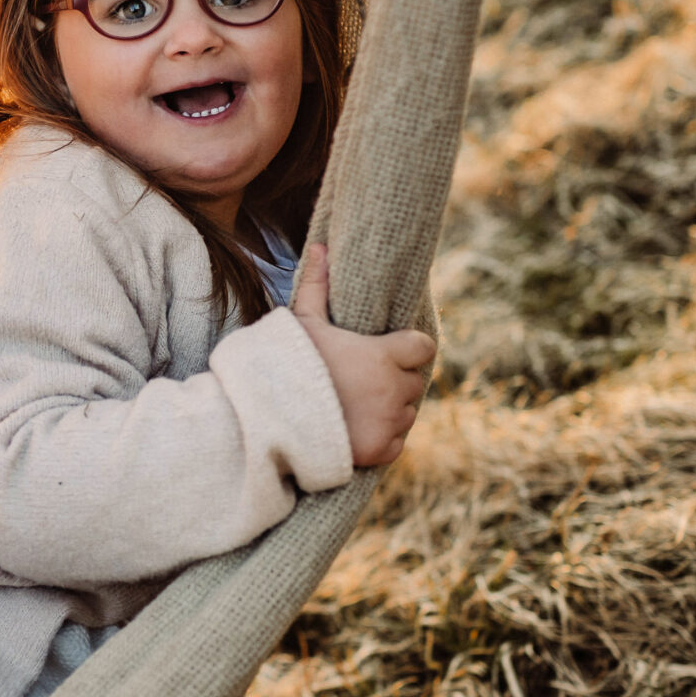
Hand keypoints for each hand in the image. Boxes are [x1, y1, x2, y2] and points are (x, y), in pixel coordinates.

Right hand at [291, 242, 436, 466]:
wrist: (271, 419)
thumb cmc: (288, 364)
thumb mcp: (302, 321)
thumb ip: (318, 285)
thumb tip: (321, 246)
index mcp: (386, 354)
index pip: (423, 347)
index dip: (408, 348)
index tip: (387, 351)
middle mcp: (395, 388)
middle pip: (414, 381)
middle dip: (395, 379)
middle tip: (363, 380)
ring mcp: (389, 421)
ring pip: (407, 412)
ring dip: (391, 409)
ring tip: (357, 404)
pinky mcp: (381, 450)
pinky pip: (396, 441)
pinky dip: (383, 437)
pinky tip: (356, 428)